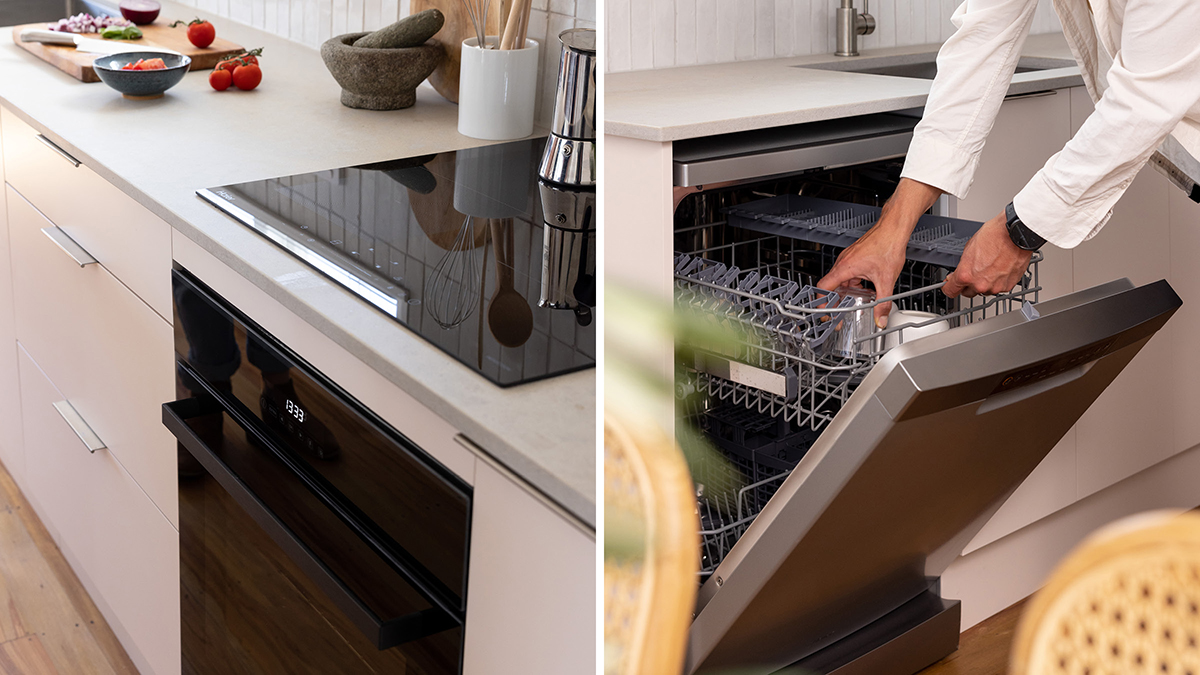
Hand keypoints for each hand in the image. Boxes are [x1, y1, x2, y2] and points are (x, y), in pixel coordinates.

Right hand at [818, 178, 942, 326]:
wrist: (893, 228)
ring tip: (850, 303)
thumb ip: (883, 302)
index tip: (825, 312)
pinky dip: (851, 283)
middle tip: (837, 313)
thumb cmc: (887, 245)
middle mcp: (843, 262)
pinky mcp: (855, 256)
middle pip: (830, 285)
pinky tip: (862, 288)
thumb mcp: (886, 279)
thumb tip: (881, 317)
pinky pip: (848, 273)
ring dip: (844, 292)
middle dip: (833, 301)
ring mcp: (848, 258)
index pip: (823, 287)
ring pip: (840, 279)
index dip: (822, 301)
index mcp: (845, 267)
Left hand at [942, 211, 1032, 298]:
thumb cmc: (994, 236)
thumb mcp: (968, 248)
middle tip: (973, 273)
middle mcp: (979, 284)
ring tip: (990, 267)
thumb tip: (959, 273)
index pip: (950, 291)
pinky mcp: (1008, 286)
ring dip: (984, 283)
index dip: (949, 287)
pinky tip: (1000, 269)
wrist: (1015, 234)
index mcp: (966, 275)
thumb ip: (963, 266)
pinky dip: (998, 281)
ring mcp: (995, 287)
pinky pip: (998, 288)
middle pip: (967, 293)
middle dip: (968, 285)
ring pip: (984, 291)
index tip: (951, 285)